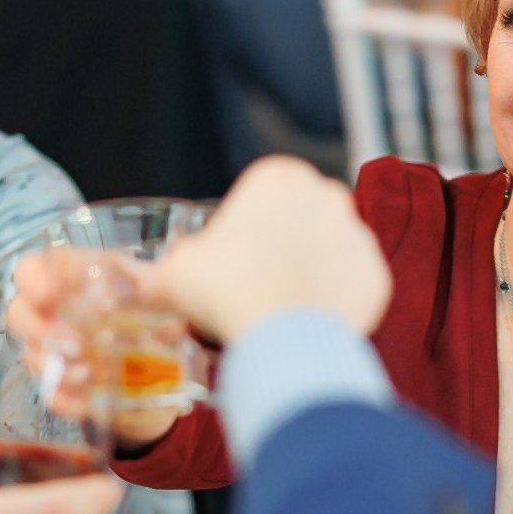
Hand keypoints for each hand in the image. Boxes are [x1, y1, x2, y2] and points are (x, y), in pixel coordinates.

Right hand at [4, 248, 181, 449]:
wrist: (167, 360)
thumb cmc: (156, 312)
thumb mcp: (160, 294)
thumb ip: (159, 297)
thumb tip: (170, 320)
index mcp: (71, 278)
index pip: (30, 269)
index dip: (33, 281)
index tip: (51, 298)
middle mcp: (52, 312)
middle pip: (17, 314)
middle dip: (40, 330)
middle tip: (77, 344)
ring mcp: (53, 350)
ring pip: (31, 356)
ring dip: (57, 366)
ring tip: (91, 374)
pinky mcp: (64, 384)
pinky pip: (51, 394)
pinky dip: (67, 401)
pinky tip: (89, 404)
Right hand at [139, 157, 389, 345]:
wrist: (278, 337)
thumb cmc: (223, 291)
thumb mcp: (174, 275)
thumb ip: (157, 275)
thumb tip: (135, 286)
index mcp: (279, 176)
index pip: (260, 199)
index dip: (241, 234)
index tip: (230, 263)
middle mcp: (328, 195)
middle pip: (299, 222)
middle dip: (282, 249)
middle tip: (253, 288)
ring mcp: (359, 236)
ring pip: (329, 254)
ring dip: (310, 276)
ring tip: (279, 312)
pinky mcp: (377, 276)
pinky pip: (353, 290)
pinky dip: (335, 306)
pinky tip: (308, 324)